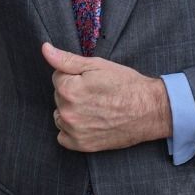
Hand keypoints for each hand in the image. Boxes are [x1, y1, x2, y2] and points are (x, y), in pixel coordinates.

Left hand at [43, 42, 170, 151]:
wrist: (149, 110)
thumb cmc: (125, 84)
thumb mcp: (97, 65)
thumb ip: (66, 59)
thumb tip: (45, 49)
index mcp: (68, 89)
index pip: (57, 77)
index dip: (75, 76)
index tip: (92, 81)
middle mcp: (67, 112)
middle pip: (59, 97)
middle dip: (73, 93)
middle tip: (96, 94)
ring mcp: (74, 130)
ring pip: (60, 115)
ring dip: (71, 112)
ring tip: (95, 109)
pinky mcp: (81, 145)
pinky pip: (63, 136)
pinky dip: (72, 130)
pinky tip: (89, 123)